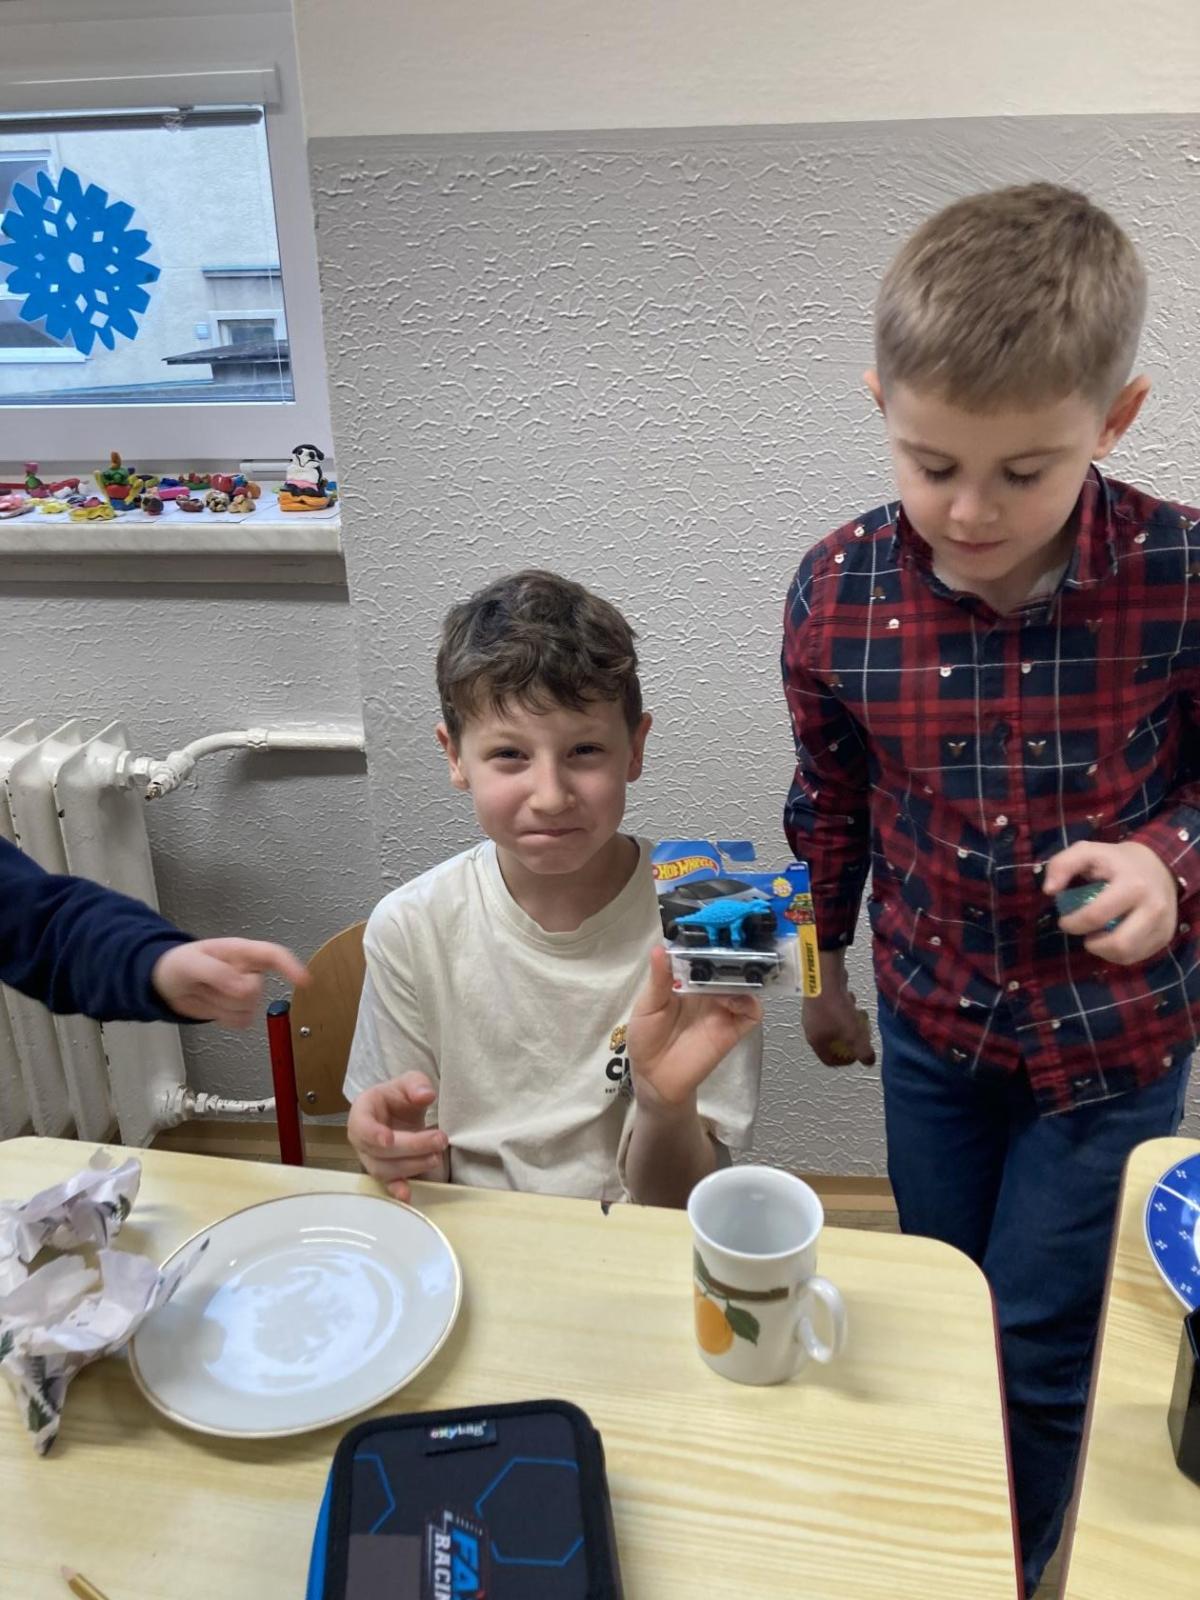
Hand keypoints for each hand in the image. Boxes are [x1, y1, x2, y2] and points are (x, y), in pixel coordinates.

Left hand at [151, 938, 308, 1026]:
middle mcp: (247, 971)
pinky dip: (225, 1019)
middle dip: (229, 994)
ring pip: (249, 1009)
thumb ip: (218, 973)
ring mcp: (244, 992)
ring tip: (207, 992)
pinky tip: (212, 1005)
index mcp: (240, 952)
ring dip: (223, 1007)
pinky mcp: (238, 1010)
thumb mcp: (191, 963)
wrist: (165, 983)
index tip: (304, 981)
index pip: (273, 956)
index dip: (291, 967)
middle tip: (205, 984)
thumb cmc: (178, 964)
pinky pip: (242, 1022)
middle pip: (257, 990)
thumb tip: (245, 988)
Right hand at [346, 1072, 447, 1200]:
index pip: (362, 1125)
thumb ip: (417, 1084)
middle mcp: (362, 1138)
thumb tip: (426, 1095)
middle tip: (439, 1139)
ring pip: (385, 1169)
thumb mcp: (409, 1081)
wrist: (398, 1112)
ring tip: (436, 1156)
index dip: (373, 1133)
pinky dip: (397, 1190)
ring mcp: (371, 1158)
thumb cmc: (399, 1096)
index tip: (389, 1139)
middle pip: (379, 1150)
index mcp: (362, 1111)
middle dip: (411, 1147)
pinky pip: (388, 1184)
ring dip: (412, 1165)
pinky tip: (407, 1196)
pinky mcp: (385, 1171)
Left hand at [628, 945, 761, 1109]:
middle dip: (734, 951)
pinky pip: (751, 1012)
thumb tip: (659, 948)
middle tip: (734, 938)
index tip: (713, 923)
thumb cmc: (647, 1038)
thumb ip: (659, 979)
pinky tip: (733, 999)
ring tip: (731, 972)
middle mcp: (709, 990)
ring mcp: (723, 1009)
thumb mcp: (648, 1005)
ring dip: (743, 975)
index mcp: (688, 979)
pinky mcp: (733, 1029)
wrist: (654, 1078)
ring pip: (746, 984)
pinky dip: (748, 1001)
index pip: (705, 954)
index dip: (711, 940)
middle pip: (730, 965)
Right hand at [803, 956, 874, 1065]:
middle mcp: (811, 1028)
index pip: (829, 1060)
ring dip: (849, 1021)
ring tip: (858, 1013)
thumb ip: (863, 1051)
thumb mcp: (854, 1034)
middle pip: (833, 1042)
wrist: (825, 977)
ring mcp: (813, 1012)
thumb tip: (869, 1061)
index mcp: (816, 1041)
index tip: (858, 1054)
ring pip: (834, 1024)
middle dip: (851, 1038)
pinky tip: (850, 998)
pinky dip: (843, 1007)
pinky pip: (832, 1008)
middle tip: (861, 1033)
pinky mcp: (817, 998)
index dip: (846, 1061)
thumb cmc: (836, 1008)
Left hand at [1044, 839, 1178, 964]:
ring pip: (1127, 955)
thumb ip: (1062, 865)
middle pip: (1118, 944)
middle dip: (1092, 943)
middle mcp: (1153, 907)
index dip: (1072, 923)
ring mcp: (1162, 924)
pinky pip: (1137, 957)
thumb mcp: (1087, 851)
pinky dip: (1118, 953)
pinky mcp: (1166, 936)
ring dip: (1104, 950)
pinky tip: (1112, 937)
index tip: (1064, 920)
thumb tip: (1049, 891)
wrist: (1160, 865)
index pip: (1095, 917)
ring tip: (1098, 935)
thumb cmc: (1116, 860)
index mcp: (1132, 885)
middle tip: (1085, 932)